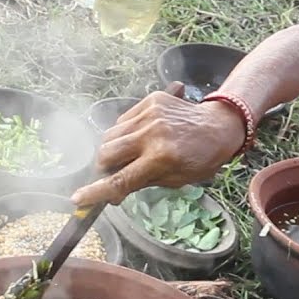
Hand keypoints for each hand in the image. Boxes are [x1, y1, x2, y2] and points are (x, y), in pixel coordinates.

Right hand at [71, 89, 245, 206]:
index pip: (120, 180)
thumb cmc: (201, 159)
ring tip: (129, 155)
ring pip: (110, 136)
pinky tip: (139, 138)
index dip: (96, 192)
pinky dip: (124, 133)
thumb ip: (141, 183)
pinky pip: (123, 121)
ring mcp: (150, 115)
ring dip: (112, 150)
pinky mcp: (151, 101)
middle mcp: (152, 135)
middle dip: (103, 168)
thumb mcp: (175, 180)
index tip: (78, 198)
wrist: (219, 126)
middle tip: (115, 173)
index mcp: (161, 159)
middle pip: (106, 154)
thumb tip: (112, 192)